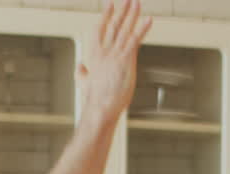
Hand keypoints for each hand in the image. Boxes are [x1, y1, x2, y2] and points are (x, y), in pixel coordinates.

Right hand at [78, 0, 151, 119]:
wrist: (100, 108)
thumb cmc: (94, 99)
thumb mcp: (84, 83)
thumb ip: (82, 72)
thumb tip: (80, 66)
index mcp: (95, 55)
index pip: (100, 30)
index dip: (106, 16)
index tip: (111, 4)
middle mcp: (105, 51)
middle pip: (114, 26)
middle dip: (122, 11)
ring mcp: (115, 55)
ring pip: (124, 30)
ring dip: (132, 15)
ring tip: (137, 2)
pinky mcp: (126, 60)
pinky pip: (135, 40)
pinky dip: (142, 29)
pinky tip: (148, 20)